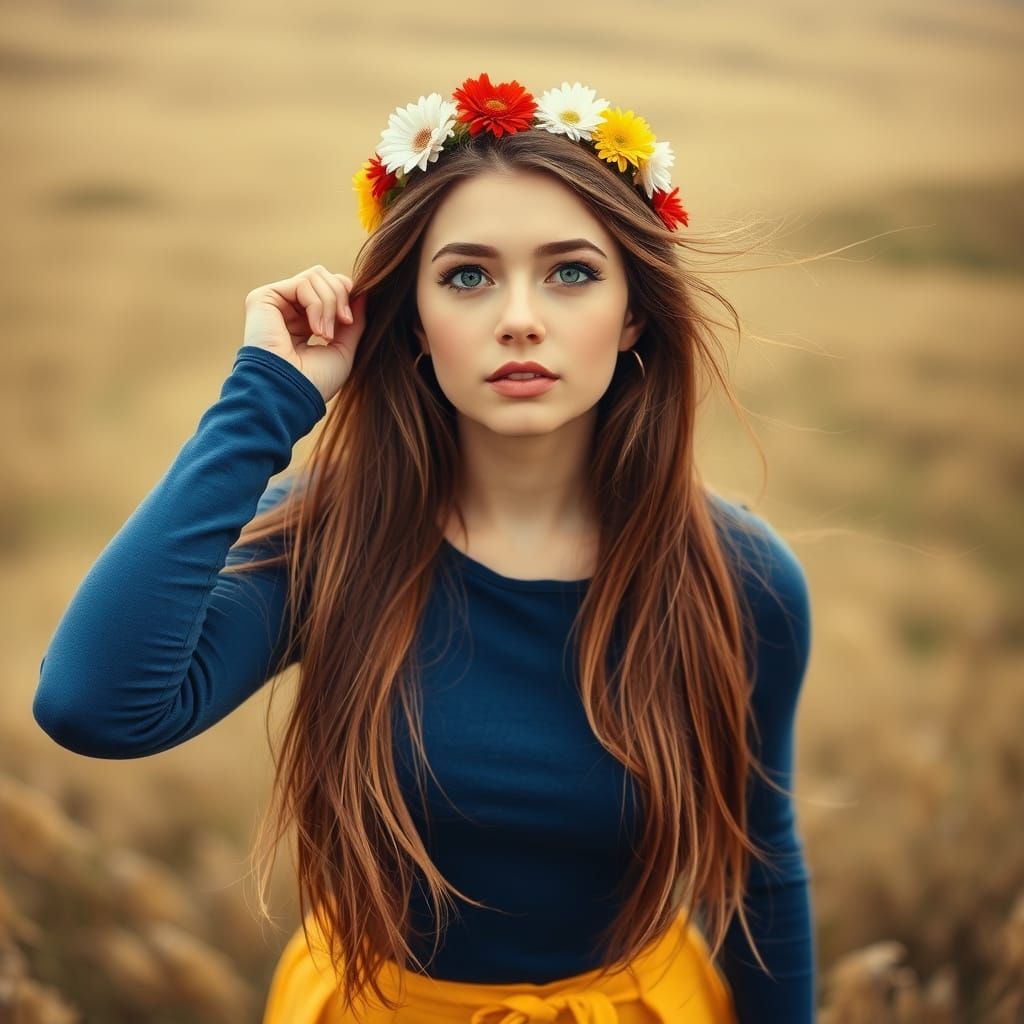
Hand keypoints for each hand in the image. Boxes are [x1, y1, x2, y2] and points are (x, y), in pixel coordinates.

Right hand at [242, 264, 365, 403]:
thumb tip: (363, 292)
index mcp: (304, 322)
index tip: (350, 321)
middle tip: (344, 322)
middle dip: (341, 296)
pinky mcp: (263, 298)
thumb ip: (354, 321)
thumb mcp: (344, 350)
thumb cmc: (315, 382)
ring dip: (330, 304)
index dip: (346, 296)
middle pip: (324, 277)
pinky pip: (303, 282)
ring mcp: (275, 303)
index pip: (330, 289)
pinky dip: (318, 305)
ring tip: (325, 334)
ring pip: (316, 276)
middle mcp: (288, 310)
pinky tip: (315, 330)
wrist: (291, 395)